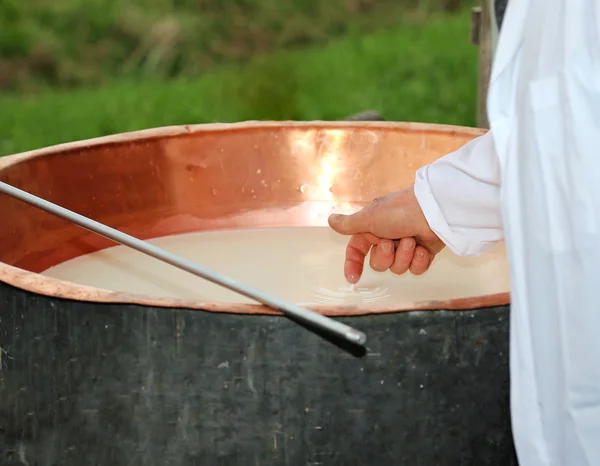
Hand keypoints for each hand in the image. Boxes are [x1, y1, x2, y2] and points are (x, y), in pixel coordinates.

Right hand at [328, 185, 444, 282]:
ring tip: (412, 240)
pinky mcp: (423, 253)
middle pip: (378, 264)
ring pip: (398, 268)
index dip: (353, 264)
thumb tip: (330, 220)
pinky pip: (416, 269)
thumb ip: (349, 224)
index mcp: (372, 228)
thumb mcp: (369, 217)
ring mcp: (406, 246)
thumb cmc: (400, 210)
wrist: (434, 210)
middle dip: (386, 256)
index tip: (354, 278)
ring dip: (404, 256)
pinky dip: (418, 260)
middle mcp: (388, 237)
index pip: (357, 250)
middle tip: (392, 242)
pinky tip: (422, 248)